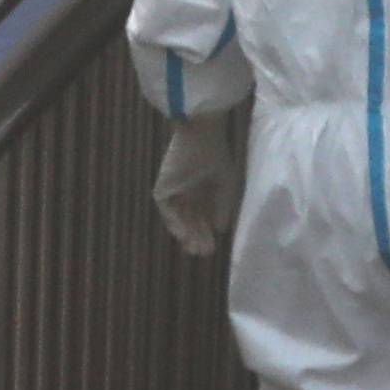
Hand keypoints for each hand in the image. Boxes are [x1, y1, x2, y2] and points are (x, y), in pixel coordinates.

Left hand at [153, 114, 238, 256]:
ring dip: (185, 233)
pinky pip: (165, 207)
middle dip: (196, 237)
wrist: (202, 136)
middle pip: (189, 221)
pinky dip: (173, 221)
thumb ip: (223, 207)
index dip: (205, 234)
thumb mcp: (226, 185)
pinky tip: (182, 233)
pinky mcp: (163, 186)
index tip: (211, 248)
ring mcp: (173, 190)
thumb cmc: (216, 156)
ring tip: (193, 248)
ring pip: (177, 218)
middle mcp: (186, 193)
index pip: (201, 218)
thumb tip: (220, 230)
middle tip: (203, 253)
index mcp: (201, 192)